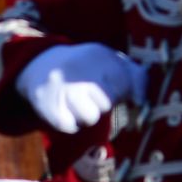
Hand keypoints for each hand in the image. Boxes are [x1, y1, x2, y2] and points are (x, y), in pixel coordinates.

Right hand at [15, 43, 147, 134]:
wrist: (40, 65)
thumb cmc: (87, 68)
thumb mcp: (111, 61)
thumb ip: (136, 77)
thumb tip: (140, 102)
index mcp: (98, 55)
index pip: (126, 84)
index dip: (124, 91)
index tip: (115, 88)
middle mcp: (78, 70)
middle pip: (108, 102)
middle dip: (104, 102)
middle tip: (91, 93)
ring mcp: (62, 89)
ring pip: (91, 117)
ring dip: (88, 114)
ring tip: (79, 102)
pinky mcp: (49, 107)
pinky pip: (71, 127)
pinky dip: (71, 122)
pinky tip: (66, 108)